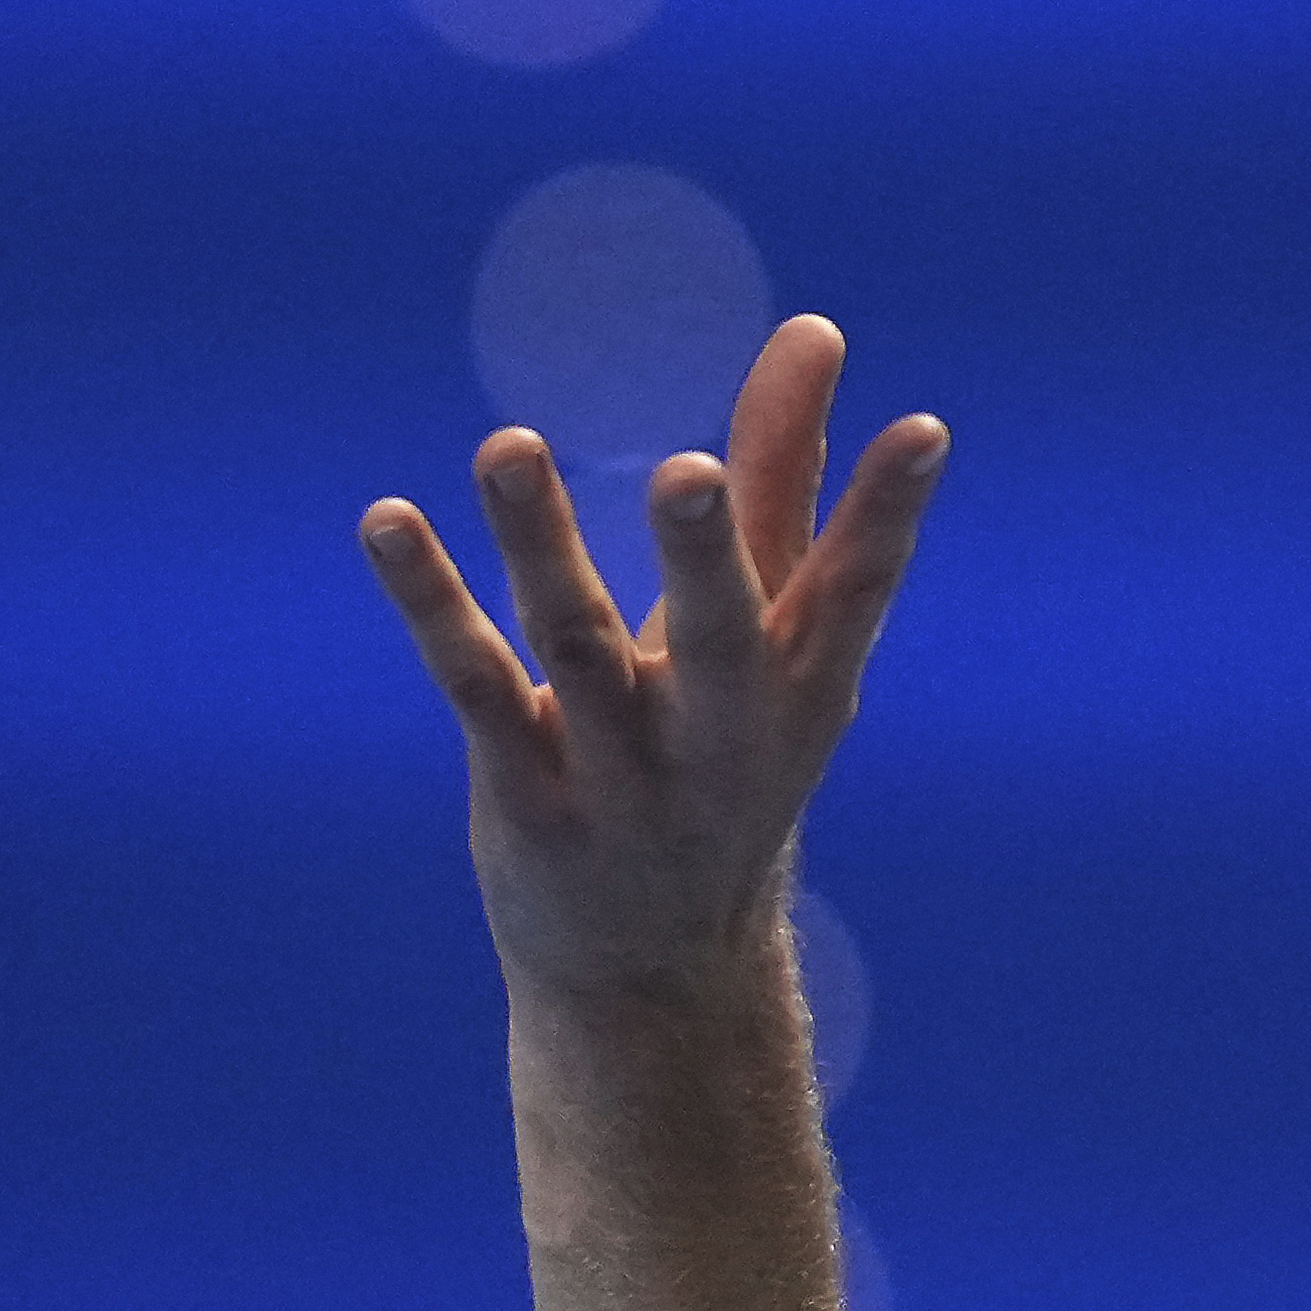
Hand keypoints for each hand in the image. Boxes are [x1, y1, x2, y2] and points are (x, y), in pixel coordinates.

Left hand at [358, 312, 949, 1003]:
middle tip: (688, 469)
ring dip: (540, 546)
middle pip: (717, 639)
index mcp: (802, 690)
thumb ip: (782, 479)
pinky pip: (475, 687)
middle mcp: (721, 736)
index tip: (923, 429)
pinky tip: (388, 521)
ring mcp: (621, 775)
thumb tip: (815, 329)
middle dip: (705, 555)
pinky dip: (430, 604)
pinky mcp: (526, 799)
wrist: (657, 980)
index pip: (855, 595)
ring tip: (505, 443)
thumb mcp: (773, 642)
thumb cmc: (724, 762)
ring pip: (576, 649)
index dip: (890, 514)